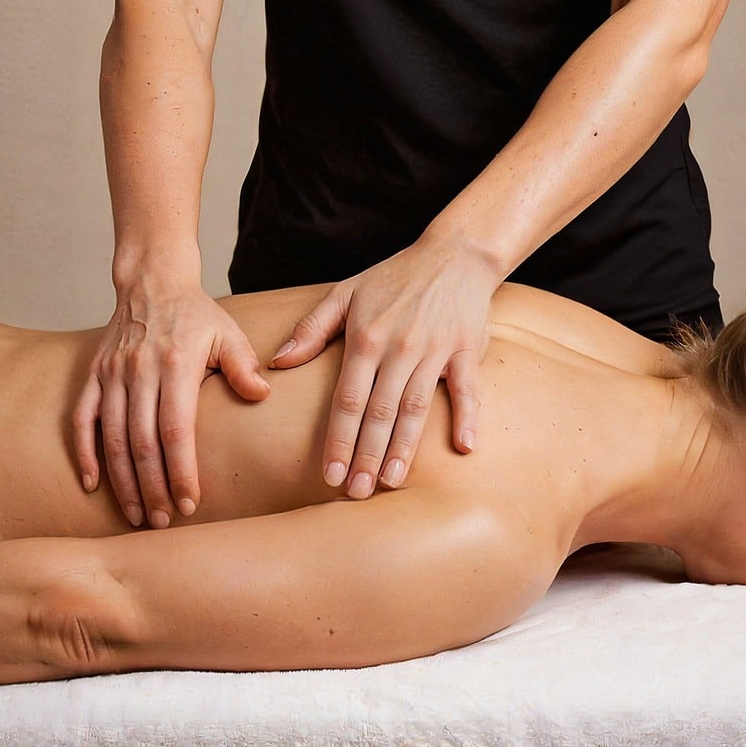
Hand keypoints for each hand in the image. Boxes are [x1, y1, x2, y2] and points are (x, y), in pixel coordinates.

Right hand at [73, 281, 268, 527]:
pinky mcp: (93, 375)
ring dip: (123, 481)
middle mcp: (139, 371)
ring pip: (113, 438)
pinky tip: (93, 484)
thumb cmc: (196, 315)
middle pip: (142, 442)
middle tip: (163, 522)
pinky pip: (82, 420)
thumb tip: (261, 394)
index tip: (189, 502)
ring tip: (138, 514)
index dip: (181, 470)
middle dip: (153, 487)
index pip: (176, 430)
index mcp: (175, 363)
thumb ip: (243, 365)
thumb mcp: (228, 333)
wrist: (152, 282)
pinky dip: (85, 453)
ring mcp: (111, 374)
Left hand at [269, 238, 498, 498]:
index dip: (337, 440)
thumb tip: (277, 362)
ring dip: (404, 448)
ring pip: (416, 408)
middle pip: (380, 412)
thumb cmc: (395, 277)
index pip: (347, 400)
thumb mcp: (345, 293)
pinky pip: (468, 390)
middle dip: (365, 455)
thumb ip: (311, 329)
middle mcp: (400, 348)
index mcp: (366, 338)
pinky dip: (467, 417)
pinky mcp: (467, 351)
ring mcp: (435, 351)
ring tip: (391, 482)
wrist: (454, 255)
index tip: (329, 474)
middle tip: (355, 492)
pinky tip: (463, 447)